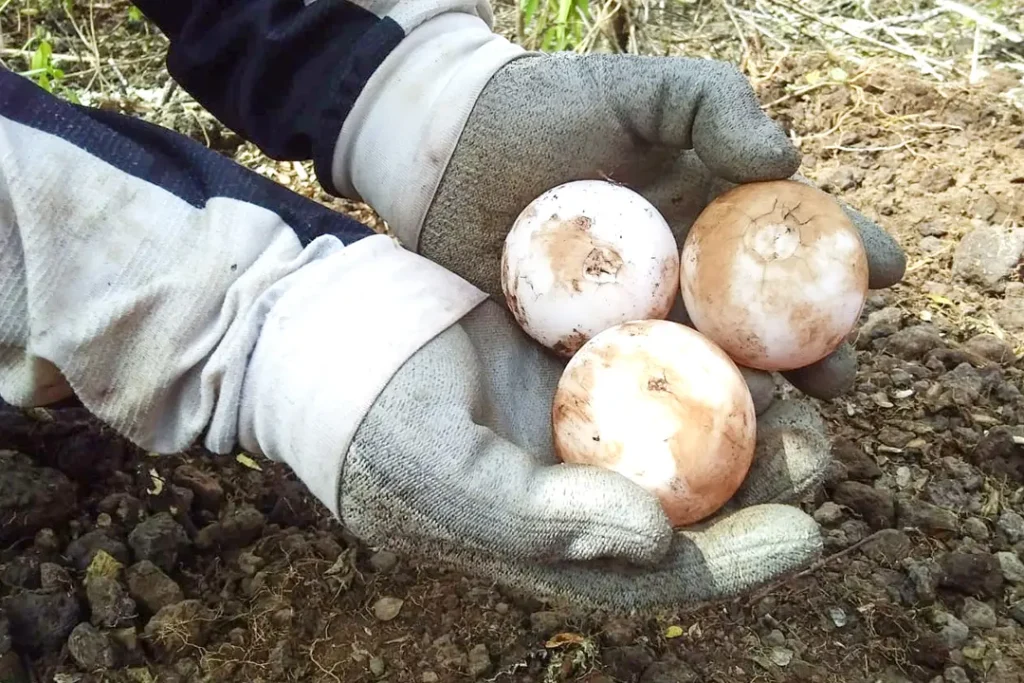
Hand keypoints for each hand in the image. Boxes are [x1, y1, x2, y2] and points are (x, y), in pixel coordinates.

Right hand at [333, 299, 828, 610]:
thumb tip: (657, 538)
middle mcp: (573, 487)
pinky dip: (696, 351)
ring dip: (744, 414)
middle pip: (687, 502)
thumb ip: (540, 522)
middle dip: (760, 486)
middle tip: (818, 446)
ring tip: (802, 387)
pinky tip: (736, 327)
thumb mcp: (442, 480)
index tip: (807, 537)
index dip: (735, 562)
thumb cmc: (369, 417)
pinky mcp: (570, 360)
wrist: (321, 334)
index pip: (656, 575)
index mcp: (547, 540)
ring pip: (680, 429)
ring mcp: (574, 421)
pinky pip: (648, 360)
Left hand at [418, 53, 905, 401]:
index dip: (848, 252)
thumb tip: (788, 161)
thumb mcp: (635, 92)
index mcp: (709, 215)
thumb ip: (713, 104)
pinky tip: (700, 446)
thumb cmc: (541, 112)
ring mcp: (637, 324)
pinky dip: (673, 422)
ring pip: (712, 372)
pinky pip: (638, 395)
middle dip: (816, 351)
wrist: (444, 158)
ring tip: (790, 425)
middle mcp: (685, 277)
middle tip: (843, 376)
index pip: (794, 237)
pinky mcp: (585, 360)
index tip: (890, 269)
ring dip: (757, 403)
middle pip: (767, 323)